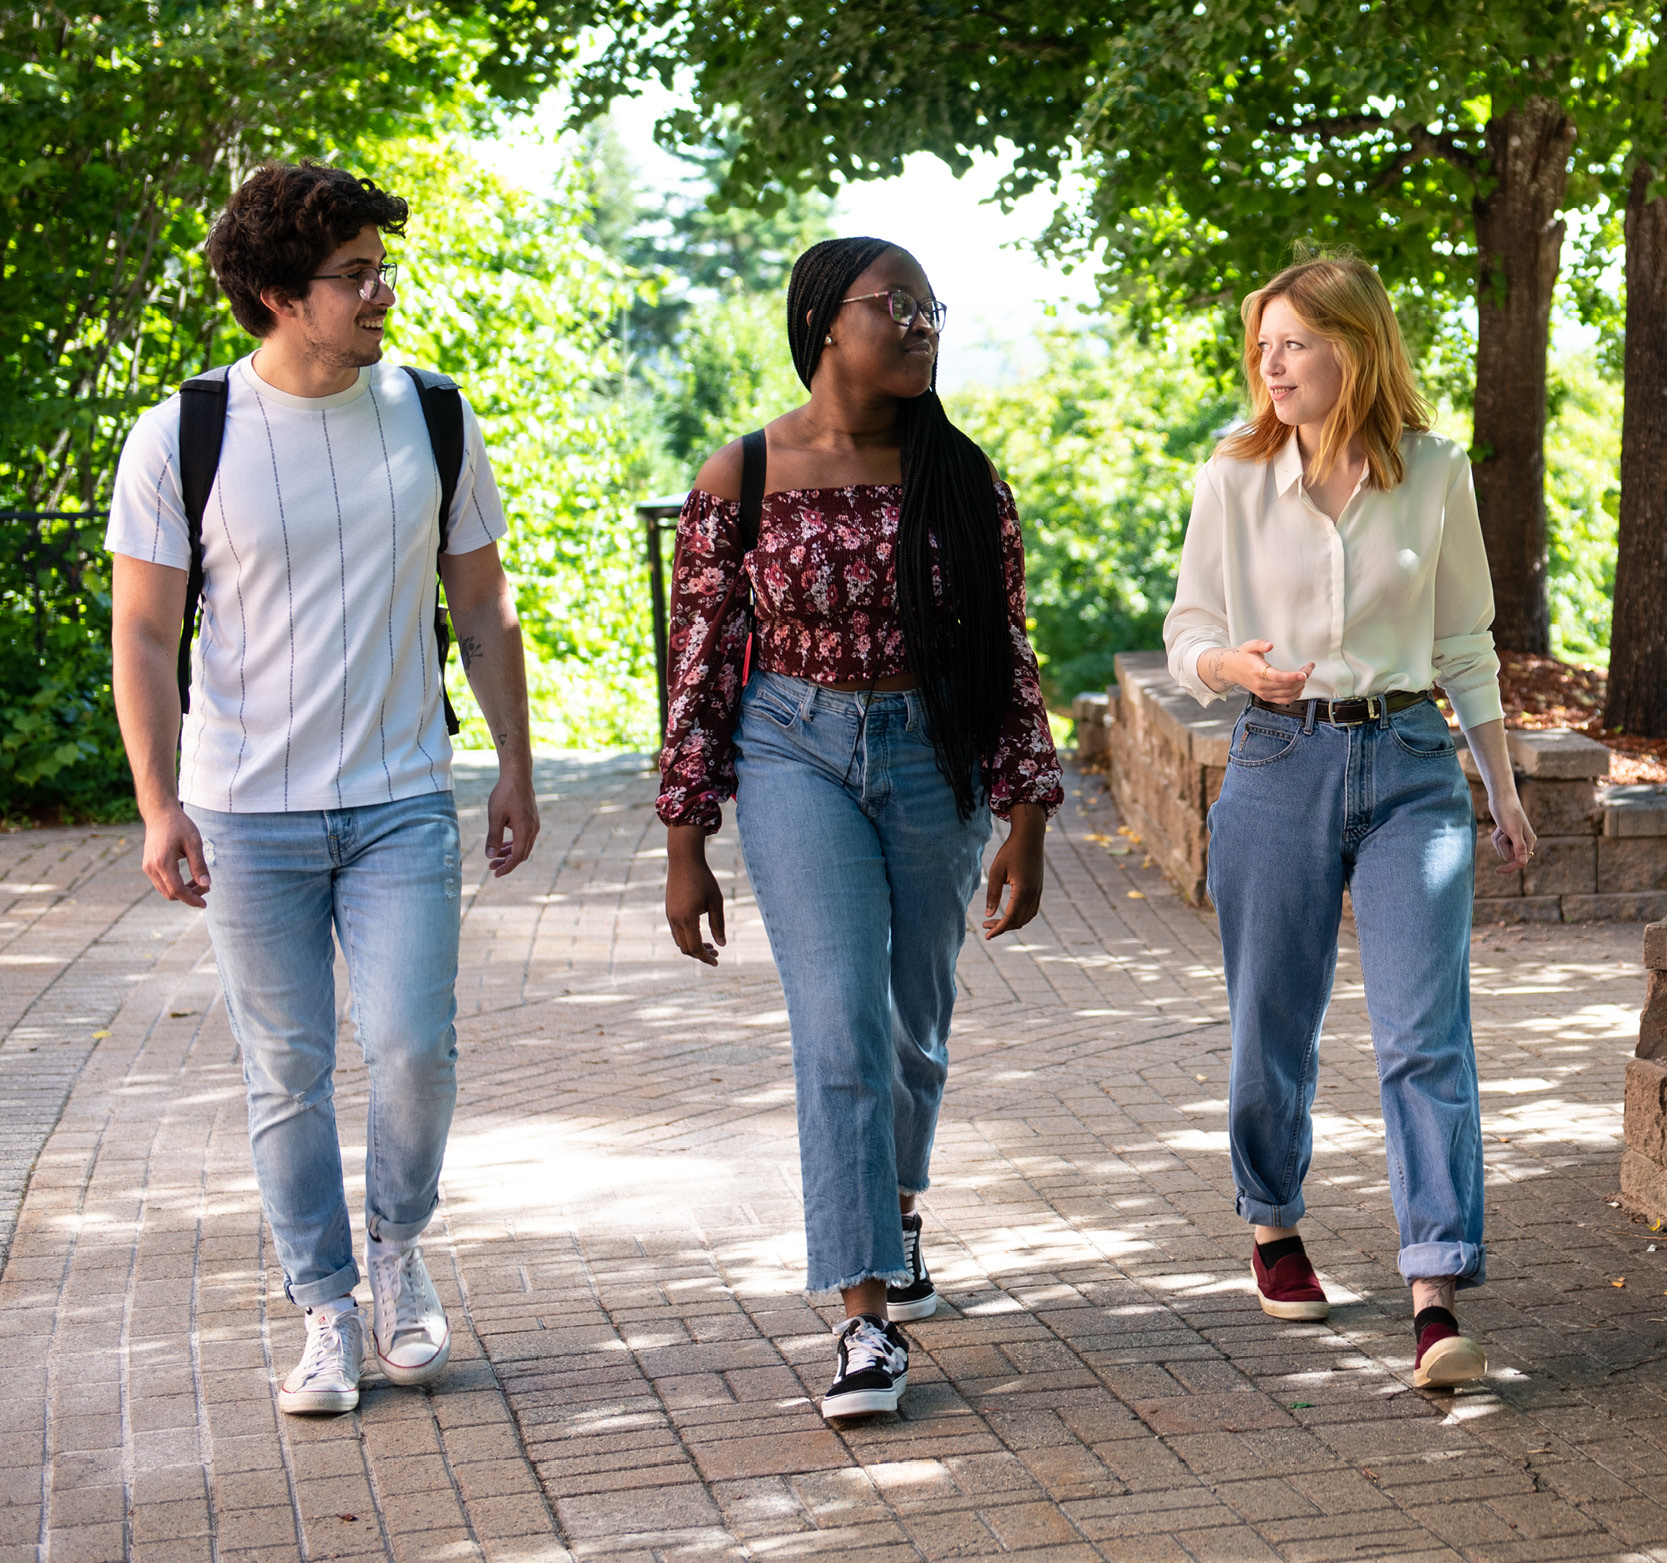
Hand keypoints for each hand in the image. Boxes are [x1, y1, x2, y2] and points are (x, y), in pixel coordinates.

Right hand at [141, 804, 209, 907]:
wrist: (160, 813)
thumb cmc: (178, 825)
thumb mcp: (194, 843)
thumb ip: (199, 865)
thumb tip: (207, 884)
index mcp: (162, 862)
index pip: (176, 890)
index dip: (191, 899)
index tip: (204, 904)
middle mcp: (151, 868)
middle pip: (170, 893)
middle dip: (189, 895)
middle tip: (207, 887)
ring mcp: (147, 867)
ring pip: (165, 890)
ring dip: (183, 891)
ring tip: (200, 882)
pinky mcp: (148, 866)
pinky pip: (162, 883)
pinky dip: (175, 885)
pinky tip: (190, 878)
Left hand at [485, 769, 539, 876]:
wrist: (517, 775)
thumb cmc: (505, 794)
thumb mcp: (495, 816)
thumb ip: (493, 837)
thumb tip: (490, 856)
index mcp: (525, 830)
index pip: (517, 857)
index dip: (507, 867)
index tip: (495, 874)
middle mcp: (533, 829)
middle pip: (522, 854)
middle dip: (507, 862)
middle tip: (491, 867)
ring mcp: (534, 824)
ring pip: (523, 846)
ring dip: (510, 853)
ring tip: (494, 857)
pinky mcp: (532, 820)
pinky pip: (524, 838)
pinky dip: (514, 844)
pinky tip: (503, 844)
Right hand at [666, 825, 725, 964]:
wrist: (684, 860)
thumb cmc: (703, 879)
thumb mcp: (716, 902)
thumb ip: (718, 924)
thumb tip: (722, 945)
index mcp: (687, 918)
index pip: (695, 947)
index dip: (706, 957)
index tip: (717, 962)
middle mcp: (675, 919)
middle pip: (685, 948)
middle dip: (700, 954)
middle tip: (716, 954)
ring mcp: (669, 915)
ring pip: (679, 940)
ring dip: (693, 946)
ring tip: (710, 946)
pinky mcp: (669, 910)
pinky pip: (676, 931)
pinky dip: (687, 937)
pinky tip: (699, 933)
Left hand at [983, 804, 1045, 938]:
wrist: (1030, 837)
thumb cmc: (1010, 851)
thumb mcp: (996, 871)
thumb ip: (992, 893)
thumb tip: (988, 914)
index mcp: (1023, 891)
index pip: (1010, 918)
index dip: (998, 929)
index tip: (987, 936)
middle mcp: (1033, 894)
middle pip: (1018, 921)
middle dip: (1002, 927)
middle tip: (985, 925)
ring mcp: (1038, 892)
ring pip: (1026, 917)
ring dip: (1012, 923)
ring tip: (995, 922)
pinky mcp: (1039, 888)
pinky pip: (1032, 910)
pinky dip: (1020, 916)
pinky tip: (1009, 913)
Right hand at [1205, 640, 1315, 700]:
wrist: (1232, 669)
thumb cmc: (1243, 656)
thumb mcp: (1249, 646)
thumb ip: (1260, 644)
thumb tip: (1270, 645)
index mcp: (1258, 672)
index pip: (1277, 677)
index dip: (1292, 676)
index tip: (1304, 673)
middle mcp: (1261, 685)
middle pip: (1287, 686)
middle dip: (1302, 677)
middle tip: (1309, 667)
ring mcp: (1264, 693)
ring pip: (1289, 694)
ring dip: (1301, 685)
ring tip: (1305, 675)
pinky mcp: (1266, 697)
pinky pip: (1285, 700)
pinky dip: (1295, 694)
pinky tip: (1299, 686)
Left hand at [1489, 791, 1535, 871]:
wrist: (1501, 798)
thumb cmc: (1509, 812)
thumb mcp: (1514, 831)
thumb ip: (1519, 847)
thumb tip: (1523, 862)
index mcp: (1529, 841)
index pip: (1521, 861)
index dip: (1511, 867)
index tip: (1498, 870)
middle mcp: (1524, 842)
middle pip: (1508, 856)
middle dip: (1502, 846)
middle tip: (1504, 832)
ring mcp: (1515, 839)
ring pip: (1501, 850)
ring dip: (1497, 840)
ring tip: (1501, 828)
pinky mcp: (1507, 835)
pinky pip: (1498, 844)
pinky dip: (1495, 837)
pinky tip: (1498, 827)